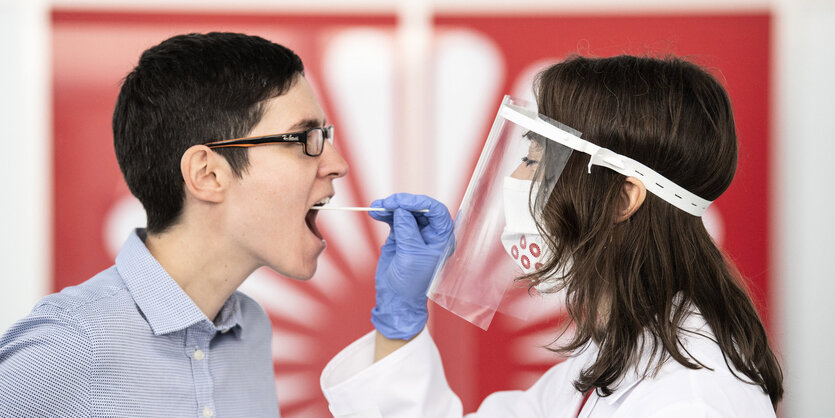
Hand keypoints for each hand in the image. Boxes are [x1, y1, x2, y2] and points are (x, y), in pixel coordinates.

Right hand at [369, 193, 452, 339]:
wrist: (396, 298)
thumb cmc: (410, 283)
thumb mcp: (410, 256)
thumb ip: (407, 231)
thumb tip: (402, 210)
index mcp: (441, 239)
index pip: (437, 212)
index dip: (421, 202)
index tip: (403, 201)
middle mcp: (431, 234)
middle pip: (420, 209)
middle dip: (403, 203)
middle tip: (387, 203)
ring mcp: (415, 234)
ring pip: (406, 211)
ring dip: (391, 207)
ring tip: (377, 207)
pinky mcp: (401, 236)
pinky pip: (395, 219)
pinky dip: (385, 214)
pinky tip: (376, 213)